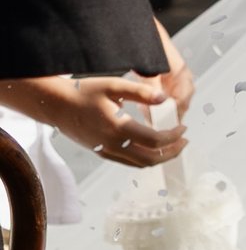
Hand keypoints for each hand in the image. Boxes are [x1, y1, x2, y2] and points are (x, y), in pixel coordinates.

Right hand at [3, 38, 192, 169]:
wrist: (57, 105)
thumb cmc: (84, 92)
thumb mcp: (114, 85)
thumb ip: (141, 92)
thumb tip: (165, 99)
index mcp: (119, 128)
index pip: (155, 140)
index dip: (174, 137)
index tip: (184, 129)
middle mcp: (113, 144)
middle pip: (151, 159)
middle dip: (172, 152)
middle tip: (184, 141)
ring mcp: (106, 151)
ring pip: (140, 164)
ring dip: (160, 157)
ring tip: (173, 145)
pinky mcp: (102, 152)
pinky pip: (129, 162)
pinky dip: (145, 158)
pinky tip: (152, 146)